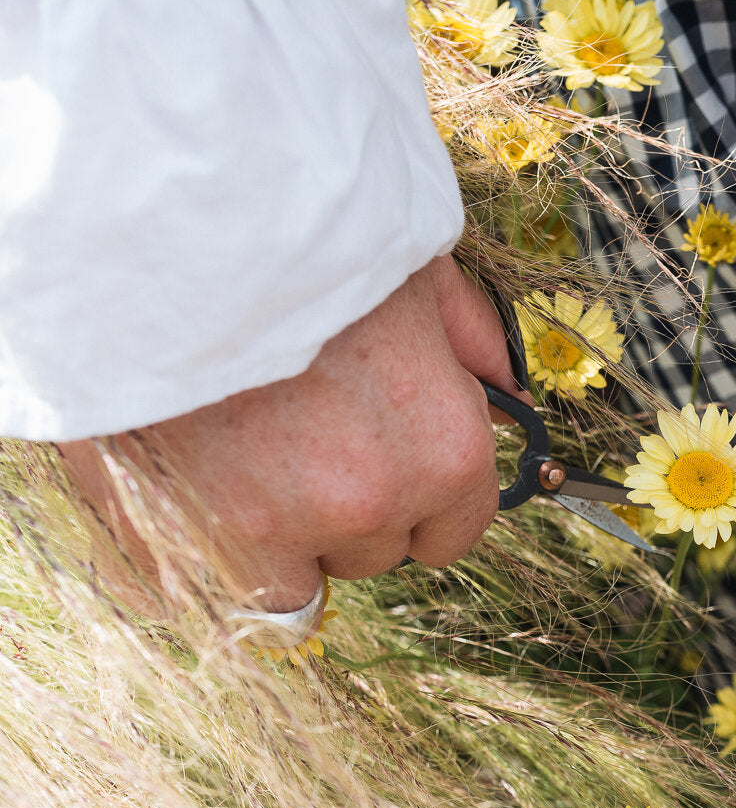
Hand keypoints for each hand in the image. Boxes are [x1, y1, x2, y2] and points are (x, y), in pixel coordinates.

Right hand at [59, 255, 531, 610]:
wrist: (155, 218)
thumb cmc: (295, 232)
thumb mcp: (414, 266)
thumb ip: (471, 341)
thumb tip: (508, 396)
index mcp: (445, 448)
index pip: (456, 534)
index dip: (421, 503)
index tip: (387, 475)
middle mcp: (374, 502)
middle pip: (374, 553)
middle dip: (346, 510)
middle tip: (296, 436)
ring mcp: (282, 527)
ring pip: (299, 581)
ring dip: (280, 539)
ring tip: (241, 457)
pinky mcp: (193, 537)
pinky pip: (222, 589)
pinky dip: (214, 559)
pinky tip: (199, 493)